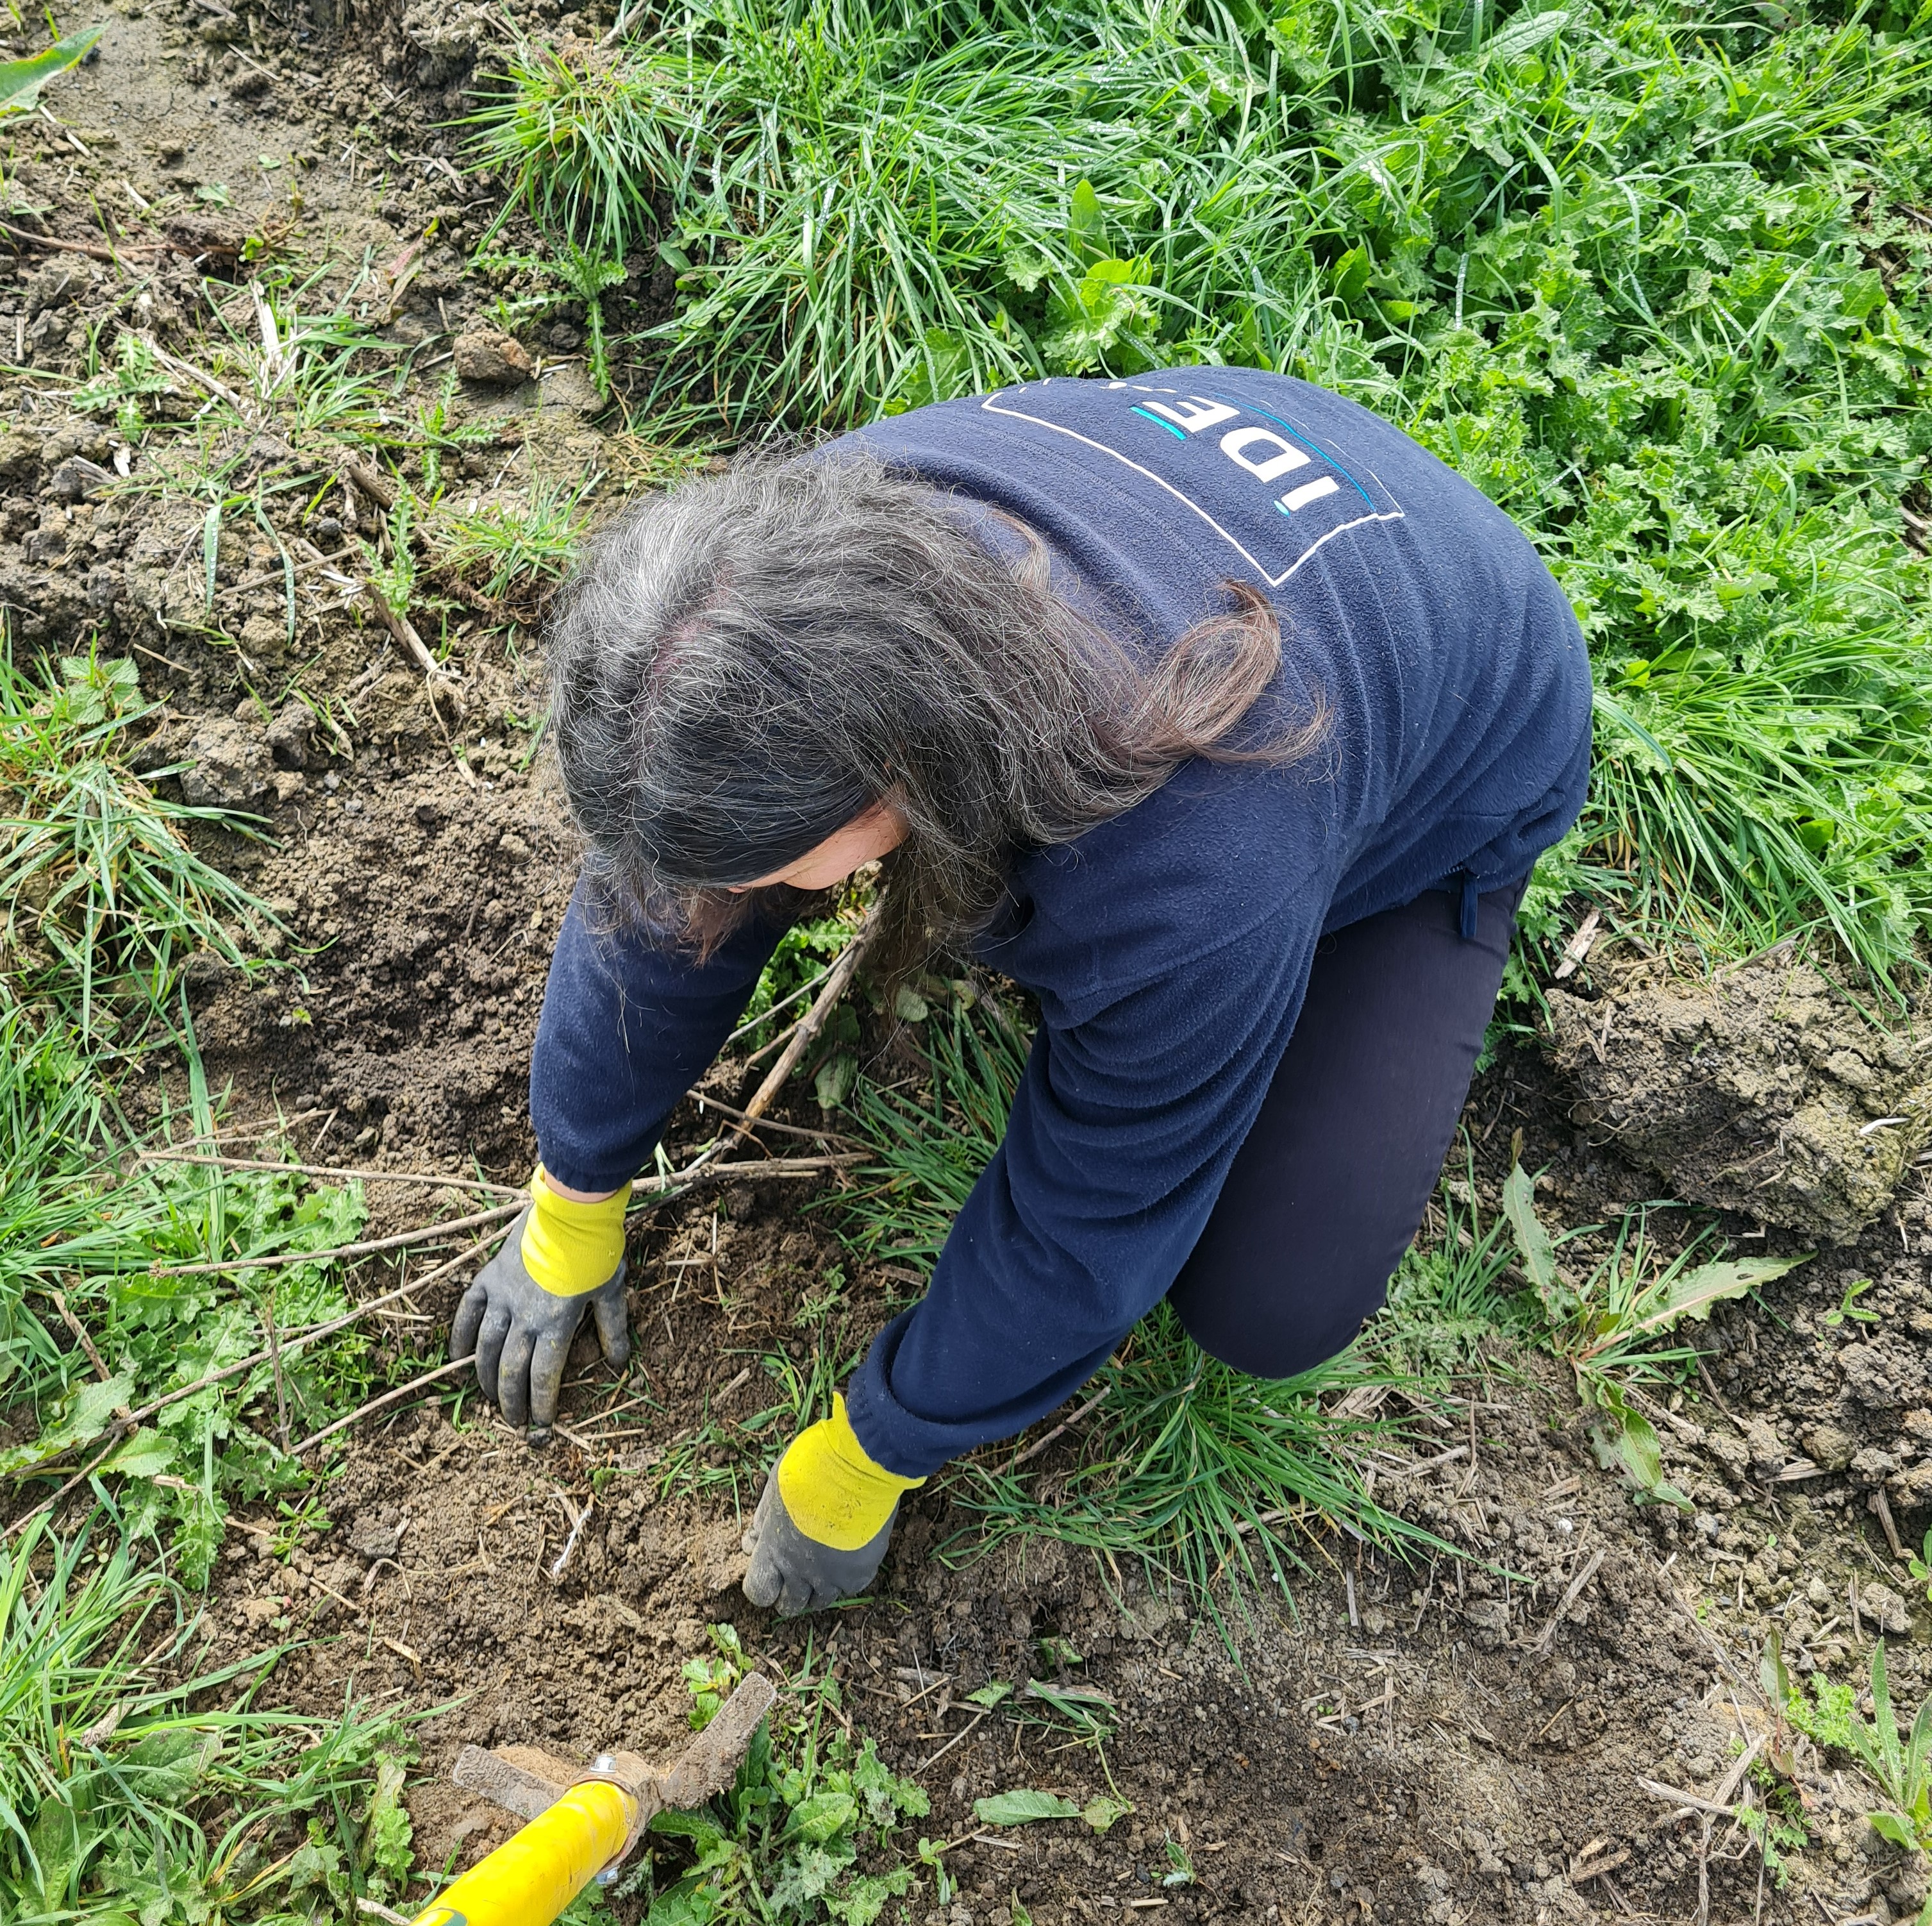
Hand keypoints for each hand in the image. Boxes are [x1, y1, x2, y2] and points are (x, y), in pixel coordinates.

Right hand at [450, 1203, 629, 1430]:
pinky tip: (459, 1361)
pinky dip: (460, 1339)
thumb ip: (612, 1330)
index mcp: (556, 1324)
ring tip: (489, 1399)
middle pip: (510, 1371)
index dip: (542, 1407)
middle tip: (514, 1423)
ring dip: (485, 1379)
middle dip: (511, 1403)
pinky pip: (467, 1315)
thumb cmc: (595, 1252)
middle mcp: (524, 1317)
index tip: (541, 1429)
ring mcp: (502, 1298)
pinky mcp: (488, 1280)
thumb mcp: (612, 1291)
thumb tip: (618, 1364)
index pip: (544, 1378)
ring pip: (485, 1349)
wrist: (570, 1210)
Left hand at [741, 1393, 922, 1615]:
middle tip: (798, 1567)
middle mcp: (800, 1572)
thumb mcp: (774, 1489)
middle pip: (788, 1605)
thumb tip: (751, 1543)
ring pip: (819, 1602)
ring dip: (816, 1587)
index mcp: (774, 1551)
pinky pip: (847, 1589)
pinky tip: (846, 1553)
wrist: (859, 1464)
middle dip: (788, 1590)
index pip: (758, 1593)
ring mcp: (832, 1577)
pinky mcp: (860, 1573)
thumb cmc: (811, 1469)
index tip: (770, 1569)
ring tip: (823, 1559)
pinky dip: (844, 1577)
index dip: (763, 1585)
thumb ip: (762, 1521)